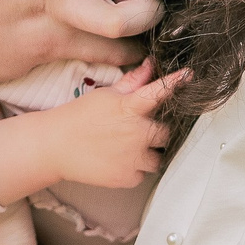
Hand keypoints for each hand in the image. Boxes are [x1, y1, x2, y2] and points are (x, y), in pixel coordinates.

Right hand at [31, 62, 183, 189]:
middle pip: (166, 132)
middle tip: (137, 130)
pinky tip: (118, 160)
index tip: (189, 76)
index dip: (176, 83)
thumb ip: (132, 83)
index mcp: (129, 108)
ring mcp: (133, 158)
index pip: (159, 92)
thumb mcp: (105, 95)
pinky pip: (143, 174)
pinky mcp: (128, 178)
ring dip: (149, 153)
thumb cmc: (78, 117)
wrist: (54, 147)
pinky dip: (135, 169)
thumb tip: (151, 66)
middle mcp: (136, 133)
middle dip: (156, 131)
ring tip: (129, 148)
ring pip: (158, 157)